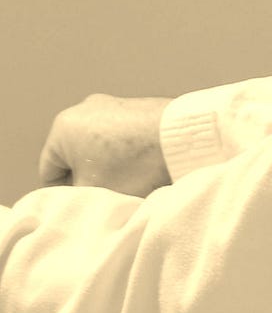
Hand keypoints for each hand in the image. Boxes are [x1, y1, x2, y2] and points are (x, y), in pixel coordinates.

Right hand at [38, 95, 173, 196]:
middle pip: (76, 159)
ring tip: (130, 184)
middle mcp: (84, 109)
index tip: (84, 208)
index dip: (64, 195)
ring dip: (110, 169)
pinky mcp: (138, 107)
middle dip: (89, 180)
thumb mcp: (93, 190)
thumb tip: (77, 200)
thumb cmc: (134, 165)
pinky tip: (145, 169)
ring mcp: (113, 105)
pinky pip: (123, 140)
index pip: (50, 172)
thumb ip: (74, 197)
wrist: (181, 139)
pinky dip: (129, 156)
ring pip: (101, 150)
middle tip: (107, 198)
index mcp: (63, 126)